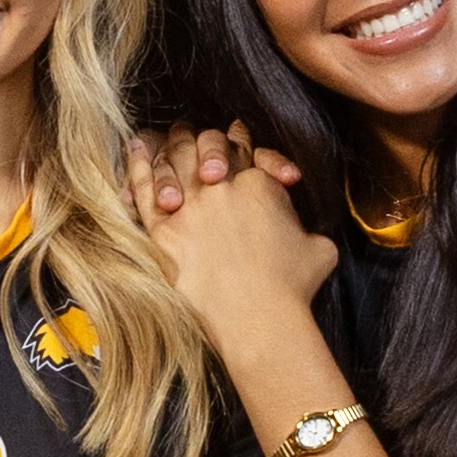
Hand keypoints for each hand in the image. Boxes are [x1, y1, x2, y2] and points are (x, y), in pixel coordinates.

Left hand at [124, 127, 333, 331]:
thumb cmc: (294, 288)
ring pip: (173, 159)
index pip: (244, 145)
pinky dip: (138, 164)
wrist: (260, 319)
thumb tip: (308, 232)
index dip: (238, 138)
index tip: (233, 138)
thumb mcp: (320, 246)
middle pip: (205, 144)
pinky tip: (136, 148)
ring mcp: (190, 206)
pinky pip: (144, 188)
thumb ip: (307, 226)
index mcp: (260, 183)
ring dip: (169, 146)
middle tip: (194, 140)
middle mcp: (223, 186)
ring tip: (161, 138)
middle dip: (202, 140)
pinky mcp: (163, 232)